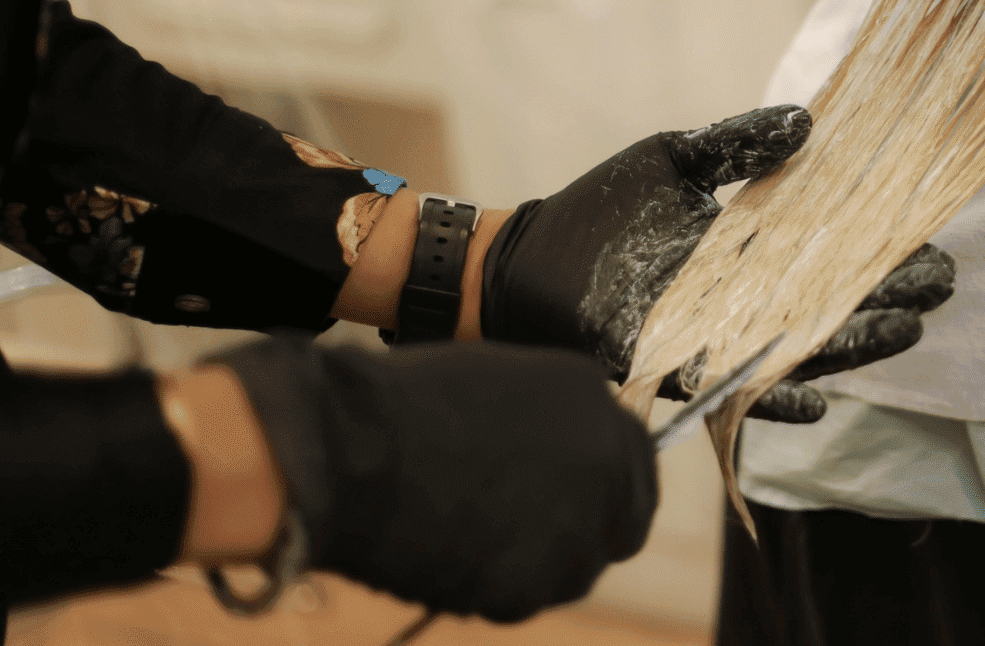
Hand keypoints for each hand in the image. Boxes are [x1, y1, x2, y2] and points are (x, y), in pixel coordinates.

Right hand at [215, 337, 654, 622]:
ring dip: (540, 563)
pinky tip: (450, 556)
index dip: (611, 483)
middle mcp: (603, 459)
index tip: (588, 500)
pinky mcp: (535, 580)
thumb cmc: (399, 408)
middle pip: (627, 520)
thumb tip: (562, 461)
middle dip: (593, 531)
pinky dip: (496, 587)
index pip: (637, 457)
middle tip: (539, 538)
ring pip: (576, 567)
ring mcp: (576, 523)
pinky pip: (526, 595)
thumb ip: (550, 425)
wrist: (347, 451)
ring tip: (471, 538)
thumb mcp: (499, 388)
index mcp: (591, 397)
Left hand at [479, 105, 955, 422]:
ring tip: (907, 330)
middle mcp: (742, 304)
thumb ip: (737, 145)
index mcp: (749, 255)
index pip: (828, 254)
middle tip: (940, 285)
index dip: (879, 252)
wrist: (523, 262)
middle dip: (887, 298)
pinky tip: (817, 399)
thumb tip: (808, 123)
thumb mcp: (673, 159)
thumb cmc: (597, 211)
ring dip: (852, 345)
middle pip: (828, 305)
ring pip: (797, 350)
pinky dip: (772, 398)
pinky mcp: (673, 368)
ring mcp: (713, 341)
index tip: (931, 242)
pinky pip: (733, 390)